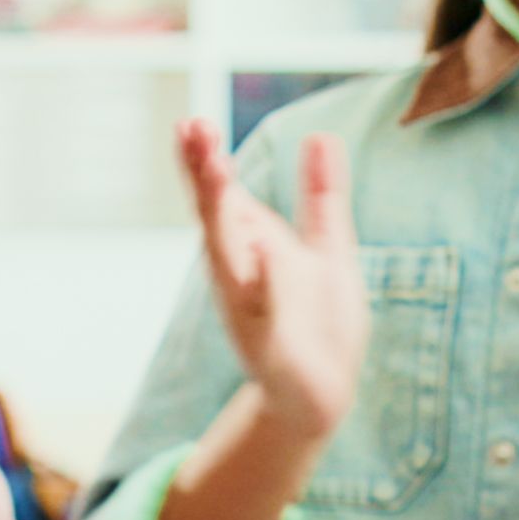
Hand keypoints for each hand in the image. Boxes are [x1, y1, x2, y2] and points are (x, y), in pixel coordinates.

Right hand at [178, 119, 369, 437]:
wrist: (322, 396)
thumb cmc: (319, 323)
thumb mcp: (327, 248)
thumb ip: (321, 196)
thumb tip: (320, 135)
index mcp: (251, 248)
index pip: (223, 196)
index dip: (205, 161)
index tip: (192, 123)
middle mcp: (240, 275)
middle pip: (215, 217)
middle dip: (203, 175)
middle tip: (191, 130)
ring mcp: (251, 309)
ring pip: (229, 257)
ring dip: (220, 215)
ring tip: (217, 170)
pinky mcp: (273, 344)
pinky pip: (267, 309)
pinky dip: (265, 281)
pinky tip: (267, 251)